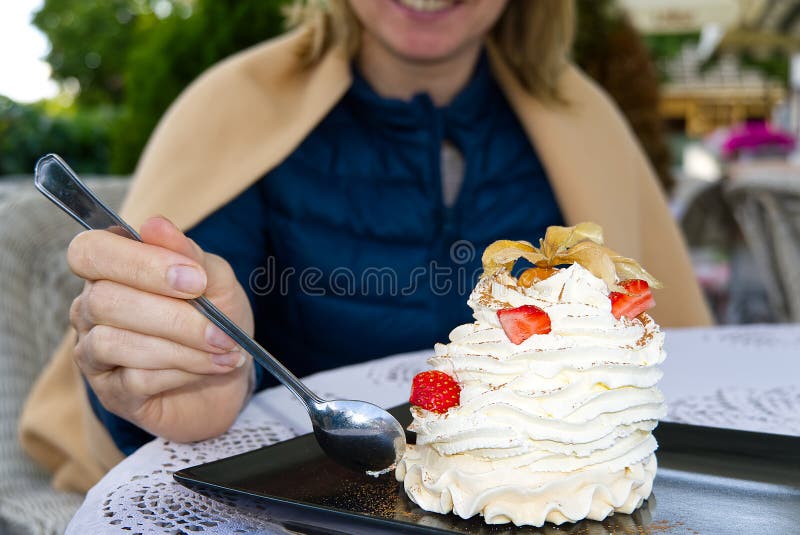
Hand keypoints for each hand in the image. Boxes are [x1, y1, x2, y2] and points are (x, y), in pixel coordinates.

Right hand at [68, 216, 254, 442]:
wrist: (231, 376)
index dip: (138, 262)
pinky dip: (182, 371)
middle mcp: (91, 308)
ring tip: (223, 348)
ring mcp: (94, 353)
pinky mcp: (111, 392)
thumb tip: (155, 224)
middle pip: (104, 300)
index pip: (90, 251)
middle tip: (219, 327)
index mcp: (112, 270)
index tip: (194, 279)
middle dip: (172, 315)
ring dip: (182, 346)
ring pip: (115, 342)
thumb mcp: (217, 282)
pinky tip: (211, 367)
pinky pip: (135, 379)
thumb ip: (190, 254)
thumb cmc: (217, 320)